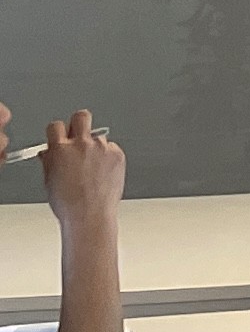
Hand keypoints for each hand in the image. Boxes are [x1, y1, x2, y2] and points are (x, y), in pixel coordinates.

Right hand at [39, 112, 123, 226]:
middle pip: (81, 116)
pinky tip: (103, 172)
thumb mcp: (49, 179)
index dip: (57, 131)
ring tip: (92, 166)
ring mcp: (102, 148)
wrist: (89, 215)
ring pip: (98, 136)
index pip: (56, 125)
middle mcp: (82, 144)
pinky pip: (112, 148)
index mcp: (60, 149)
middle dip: (78, 123)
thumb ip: (50, 160)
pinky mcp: (118, 154)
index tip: (60, 137)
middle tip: (79, 136)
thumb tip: (49, 152)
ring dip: (95, 146)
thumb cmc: (68, 203)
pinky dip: (108, 157)